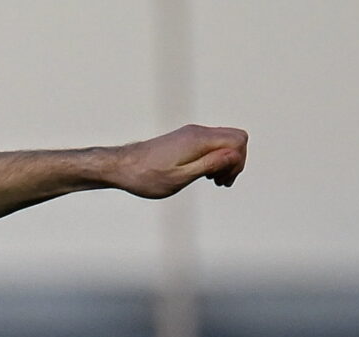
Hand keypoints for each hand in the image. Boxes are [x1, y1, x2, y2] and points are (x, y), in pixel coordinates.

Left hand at [104, 124, 246, 197]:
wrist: (120, 167)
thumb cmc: (146, 177)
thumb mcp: (179, 177)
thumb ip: (209, 164)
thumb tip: (234, 155)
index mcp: (199, 140)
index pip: (238, 141)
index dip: (238, 162)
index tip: (222, 180)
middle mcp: (197, 132)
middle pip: (235, 138)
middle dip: (235, 160)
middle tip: (220, 182)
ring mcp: (191, 134)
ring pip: (223, 140)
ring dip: (224, 160)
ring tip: (212, 180)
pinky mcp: (184, 139)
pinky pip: (210, 143)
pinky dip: (214, 157)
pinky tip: (202, 174)